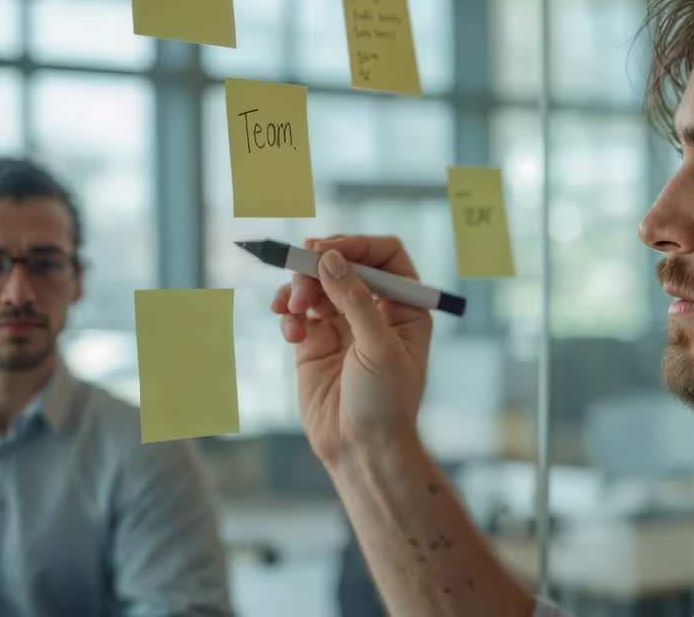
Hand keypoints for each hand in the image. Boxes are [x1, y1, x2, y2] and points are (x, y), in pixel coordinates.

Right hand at [271, 235, 433, 467]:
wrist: (361, 450)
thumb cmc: (385, 403)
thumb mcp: (378, 348)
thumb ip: (355, 301)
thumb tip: (330, 258)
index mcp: (405, 307)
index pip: (386, 256)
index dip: (358, 245)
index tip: (326, 249)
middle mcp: (375, 310)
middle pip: (345, 263)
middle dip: (319, 264)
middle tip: (299, 268)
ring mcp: (343, 325)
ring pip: (316, 284)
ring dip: (299, 287)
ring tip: (292, 308)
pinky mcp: (314, 342)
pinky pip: (297, 312)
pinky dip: (288, 313)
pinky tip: (291, 331)